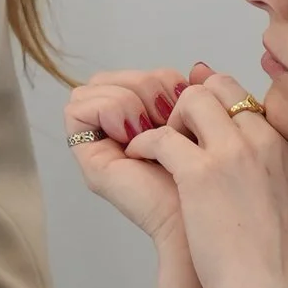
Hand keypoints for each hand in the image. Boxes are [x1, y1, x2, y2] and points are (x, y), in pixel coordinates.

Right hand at [62, 65, 203, 248]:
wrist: (200, 221)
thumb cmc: (209, 185)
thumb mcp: (206, 124)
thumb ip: (200, 95)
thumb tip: (198, 66)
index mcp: (143, 122)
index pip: (133, 74)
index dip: (160, 78)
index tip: (182, 103)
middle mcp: (117, 132)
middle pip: (111, 75)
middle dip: (146, 84)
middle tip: (167, 115)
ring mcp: (100, 144)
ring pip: (93, 86)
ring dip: (129, 98)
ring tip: (150, 130)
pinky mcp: (89, 158)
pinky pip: (77, 108)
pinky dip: (109, 110)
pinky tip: (133, 136)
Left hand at [129, 77, 287, 287]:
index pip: (250, 100)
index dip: (223, 109)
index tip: (206, 127)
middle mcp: (263, 138)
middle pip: (220, 88)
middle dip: (194, 104)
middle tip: (180, 134)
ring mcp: (232, 152)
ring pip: (191, 100)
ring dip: (171, 120)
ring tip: (162, 148)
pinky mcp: (199, 174)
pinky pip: (162, 138)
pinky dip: (145, 144)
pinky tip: (139, 159)